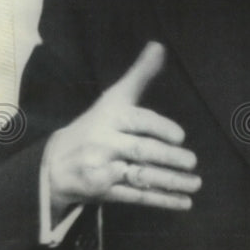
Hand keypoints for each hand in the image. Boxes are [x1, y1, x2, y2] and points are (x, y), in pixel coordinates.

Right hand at [42, 41, 200, 218]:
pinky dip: (161, 201)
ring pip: (141, 176)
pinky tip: (183, 203)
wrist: (54, 163)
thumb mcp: (114, 99)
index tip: (180, 136)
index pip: (136, 121)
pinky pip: (136, 197)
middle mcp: (104, 143)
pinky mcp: (104, 192)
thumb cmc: (95, 125)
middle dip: (168, 157)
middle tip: (192, 161)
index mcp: (109, 118)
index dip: (158, 128)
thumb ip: (139, 76)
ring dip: (171, 182)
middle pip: (140, 151)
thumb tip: (159, 47)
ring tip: (195, 184)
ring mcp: (103, 170)